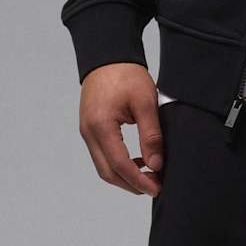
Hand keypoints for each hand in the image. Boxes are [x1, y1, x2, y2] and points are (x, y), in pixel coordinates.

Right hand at [78, 63, 164, 196]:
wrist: (107, 57)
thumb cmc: (126, 74)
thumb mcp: (145, 102)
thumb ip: (151, 135)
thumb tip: (156, 164)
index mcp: (101, 126)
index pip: (120, 165)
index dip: (139, 181)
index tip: (157, 188)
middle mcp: (89, 132)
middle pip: (108, 172)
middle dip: (132, 184)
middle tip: (156, 186)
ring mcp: (87, 132)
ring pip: (103, 167)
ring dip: (125, 176)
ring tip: (149, 176)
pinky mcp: (90, 129)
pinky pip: (102, 156)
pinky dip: (119, 164)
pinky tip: (138, 161)